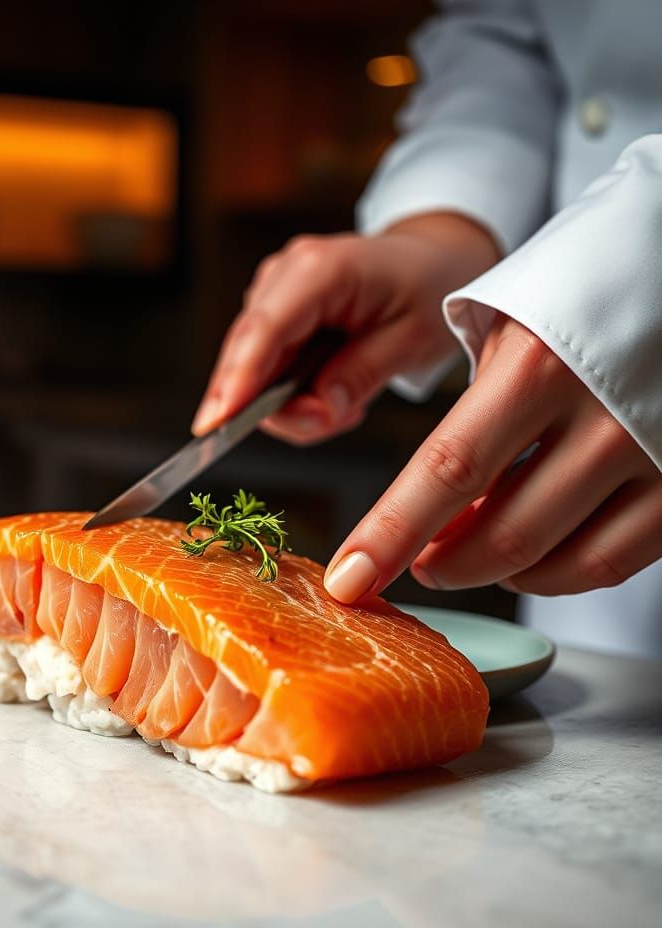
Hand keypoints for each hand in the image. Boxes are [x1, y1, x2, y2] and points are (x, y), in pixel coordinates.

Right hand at [191, 214, 499, 441]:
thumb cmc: (429, 289)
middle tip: (331, 423)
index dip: (235, 381)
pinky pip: (266, 373)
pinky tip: (336, 390)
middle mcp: (283, 276)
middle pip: (247, 358)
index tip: (216, 425)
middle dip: (278, 407)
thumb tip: (320, 409)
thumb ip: (362, 374)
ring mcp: (273, 296)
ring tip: (349, 402)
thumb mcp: (413, 337)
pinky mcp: (274, 317)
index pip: (263, 331)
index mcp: (319, 269)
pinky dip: (296, 396)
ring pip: (254, 374)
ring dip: (294, 405)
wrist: (433, 262)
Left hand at [323, 317, 661, 601]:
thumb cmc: (580, 296)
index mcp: (537, 366)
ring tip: (464, 552)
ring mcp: (656, 455)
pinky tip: (525, 554)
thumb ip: (466, 414)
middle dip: (438, 564)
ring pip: (552, 562)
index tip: (349, 579)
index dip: (390, 535)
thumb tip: (431, 508)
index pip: (447, 472)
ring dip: (490, 572)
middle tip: (415, 561)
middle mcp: (602, 416)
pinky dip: (552, 575)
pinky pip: (608, 564)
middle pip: (499, 534)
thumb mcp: (508, 326)